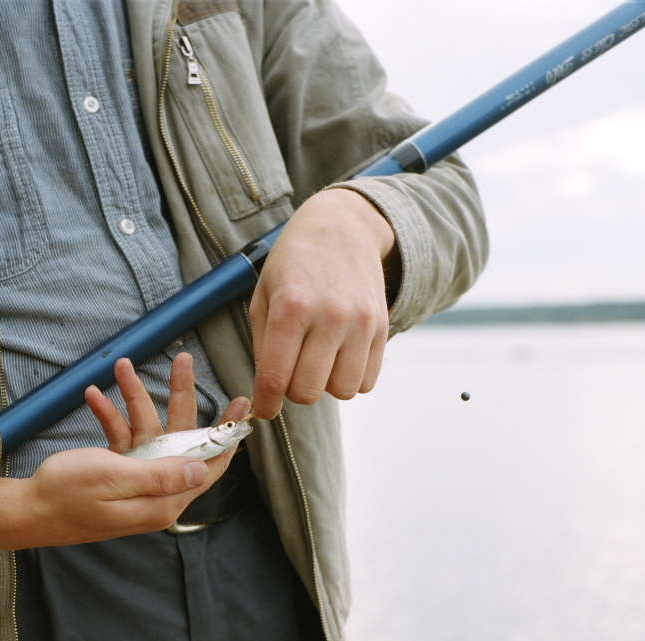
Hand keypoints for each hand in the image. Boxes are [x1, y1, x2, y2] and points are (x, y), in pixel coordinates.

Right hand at [0, 354, 250, 548]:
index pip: (207, 468)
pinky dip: (110, 416)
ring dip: (133, 398)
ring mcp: (134, 479)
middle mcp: (154, 490)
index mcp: (162, 500)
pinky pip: (122, 438)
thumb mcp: (115, 479)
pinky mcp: (115, 471)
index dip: (225, 437)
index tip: (240, 405)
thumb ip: (161, 475)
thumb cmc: (66, 497)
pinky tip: (93, 396)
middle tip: (183, 360)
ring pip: (147, 431)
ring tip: (122, 365)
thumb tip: (203, 470)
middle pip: (179, 440)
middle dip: (179, 397)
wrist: (26, 511)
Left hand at [249, 187, 396, 418]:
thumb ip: (263, 347)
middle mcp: (329, 316)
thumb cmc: (293, 264)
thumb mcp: (263, 297)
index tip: (264, 409)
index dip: (266, 404)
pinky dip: (350, 379)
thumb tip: (266, 393)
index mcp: (291, 308)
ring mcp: (360, 322)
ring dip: (324, 385)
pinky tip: (338, 358)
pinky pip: (367, 381)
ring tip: (316, 362)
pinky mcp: (381, 327)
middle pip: (308, 392)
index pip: (276, 378)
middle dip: (293, 391)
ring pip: (341, 391)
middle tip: (290, 371)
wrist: (342, 227)